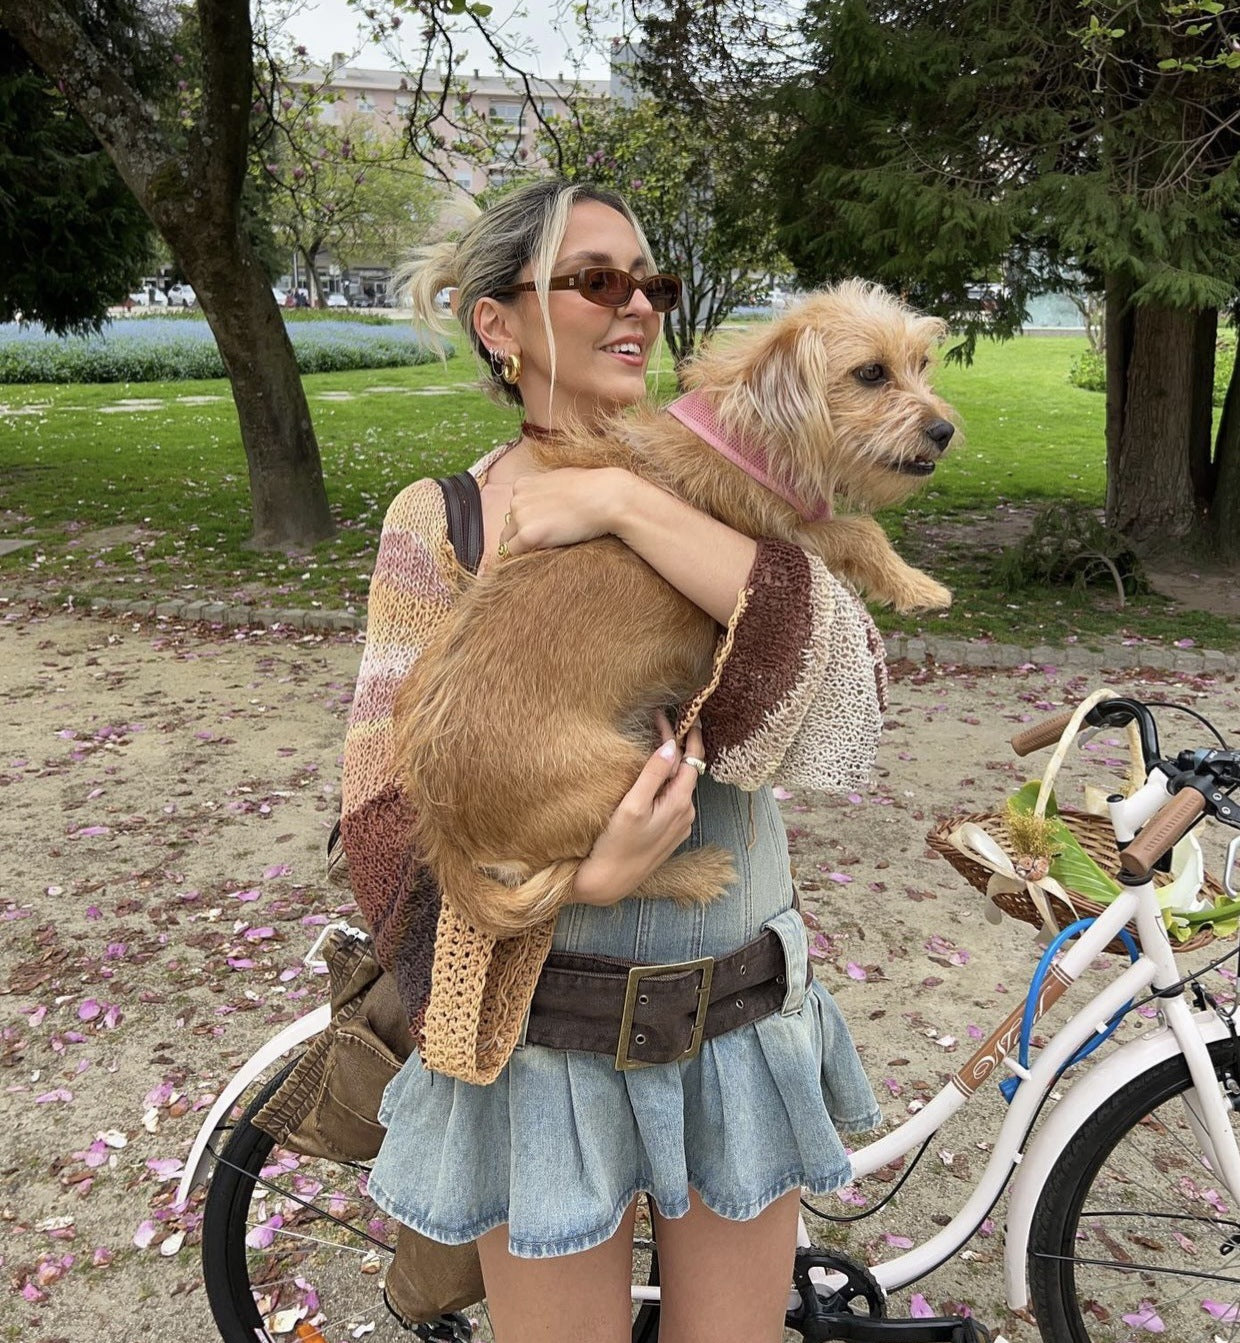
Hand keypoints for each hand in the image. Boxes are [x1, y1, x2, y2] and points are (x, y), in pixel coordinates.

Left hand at [497, 467, 637, 557]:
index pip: (515, 511)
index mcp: (523, 484)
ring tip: (548, 550)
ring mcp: (520, 517)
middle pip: (509, 527)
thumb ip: (546, 492)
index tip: (543, 530)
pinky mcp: (527, 535)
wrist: (606, 497)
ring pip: (509, 542)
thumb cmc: (593, 490)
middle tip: (547, 543)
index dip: (527, 523)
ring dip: (523, 548)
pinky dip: (524, 557)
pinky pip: (513, 554)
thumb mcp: (562, 482)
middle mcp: (516, 499)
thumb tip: (547, 504)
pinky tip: (543, 556)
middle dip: (523, 536)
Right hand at [571, 713, 705, 907]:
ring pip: (679, 784)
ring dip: (671, 762)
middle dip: (678, 744)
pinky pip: (673, 797)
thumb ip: (653, 775)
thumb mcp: (632, 806)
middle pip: (687, 770)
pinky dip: (666, 780)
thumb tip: (671, 746)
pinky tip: (653, 773)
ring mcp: (678, 824)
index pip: (691, 760)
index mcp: (679, 803)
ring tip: (657, 739)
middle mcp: (685, 813)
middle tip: (662, 719)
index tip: (679, 712)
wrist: (608, 882)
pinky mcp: (668, 832)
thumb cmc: (615, 844)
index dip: (686, 734)